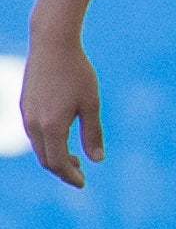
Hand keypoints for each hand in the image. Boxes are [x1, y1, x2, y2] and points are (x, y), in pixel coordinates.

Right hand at [18, 30, 101, 188]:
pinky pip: (33, 133)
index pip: (57, 163)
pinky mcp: (24, 105)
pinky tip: (62, 139)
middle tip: (80, 175)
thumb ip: (93, 134)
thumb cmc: (77, 73)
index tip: (83, 183)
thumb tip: (97, 160)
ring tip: (74, 159)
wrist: (52, 45)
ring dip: (54, 156)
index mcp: (52, 126)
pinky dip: (47, 143)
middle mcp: (33, 124)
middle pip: (45, 158)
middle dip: (62, 170)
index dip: (70, 176)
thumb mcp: (91, 104)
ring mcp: (25, 114)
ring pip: (38, 146)